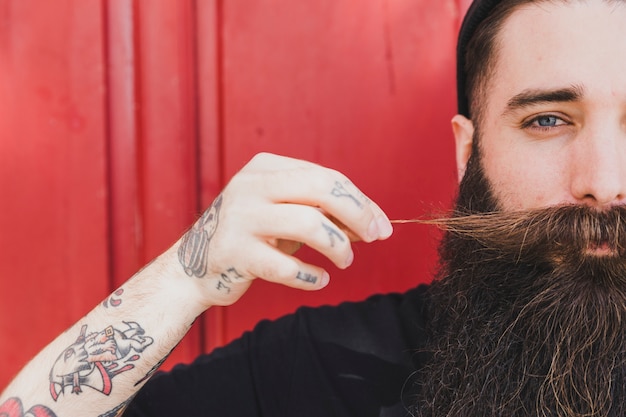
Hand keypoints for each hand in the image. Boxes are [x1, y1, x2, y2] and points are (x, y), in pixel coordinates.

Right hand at [176, 153, 392, 306]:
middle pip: (321, 189)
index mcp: (265, 168)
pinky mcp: (233, 252)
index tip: (381, 225)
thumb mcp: (284, 213)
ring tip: (345, 261)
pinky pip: (286, 266)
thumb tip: (372, 222)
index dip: (360, 201)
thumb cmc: (251, 237)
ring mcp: (240, 217)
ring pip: (309, 224)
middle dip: (357, 215)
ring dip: (338, 246)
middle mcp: (251, 186)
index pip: (326, 177)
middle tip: (373, 238)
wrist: (194, 267)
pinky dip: (311, 276)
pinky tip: (318, 279)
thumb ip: (322, 211)